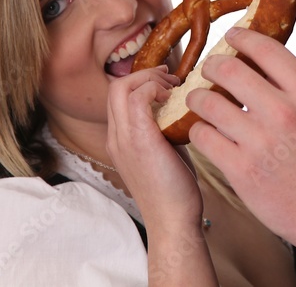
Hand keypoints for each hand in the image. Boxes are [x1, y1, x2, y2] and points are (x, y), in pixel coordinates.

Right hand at [106, 66, 202, 230]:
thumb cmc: (175, 191)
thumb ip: (163, 131)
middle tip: (170, 79)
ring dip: (150, 79)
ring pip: (121, 87)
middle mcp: (115, 138)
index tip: (165, 83)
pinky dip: (155, 89)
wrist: (173, 221)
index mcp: (119, 141)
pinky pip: (139, 97)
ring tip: (173, 86)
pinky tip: (173, 98)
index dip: (140, 83)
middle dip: (144, 74)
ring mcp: (123, 139)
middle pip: (115, 87)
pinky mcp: (139, 140)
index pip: (118, 98)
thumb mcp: (163, 154)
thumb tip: (180, 110)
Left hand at [185, 28, 295, 255]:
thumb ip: (295, 90)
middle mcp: (283, 111)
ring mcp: (260, 142)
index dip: (241, 37)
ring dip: (198, 98)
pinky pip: (203, 136)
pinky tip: (205, 133)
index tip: (230, 37)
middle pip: (228, 69)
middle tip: (207, 72)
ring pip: (207, 102)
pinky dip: (199, 131)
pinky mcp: (242, 171)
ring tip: (199, 102)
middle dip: (211, 67)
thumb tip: (263, 67)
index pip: (264, 48)